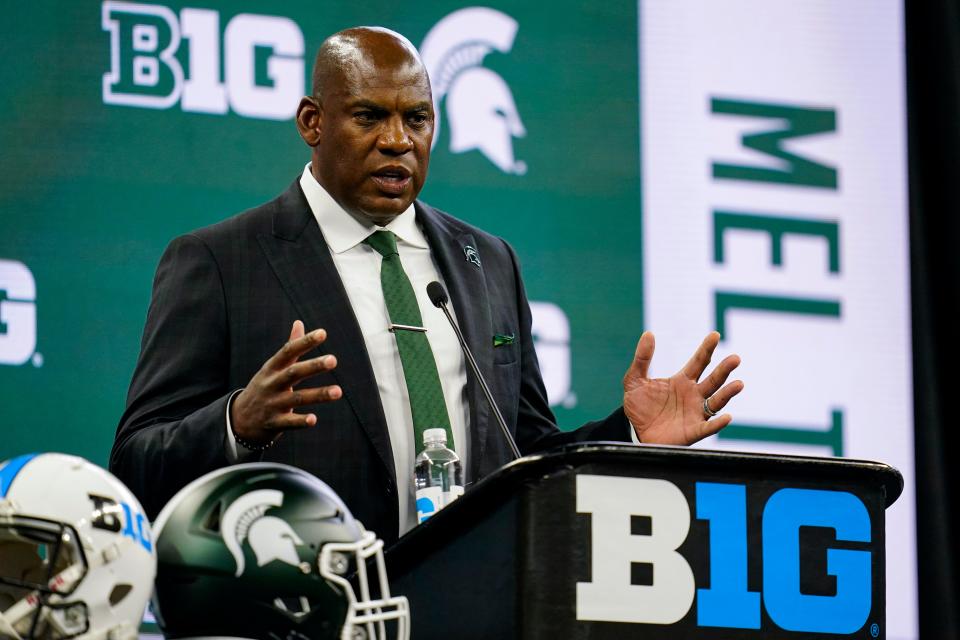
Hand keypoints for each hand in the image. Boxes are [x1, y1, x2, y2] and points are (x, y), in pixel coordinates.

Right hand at [231, 320, 341, 444]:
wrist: (239, 420)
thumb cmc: (264, 388)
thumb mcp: (272, 367)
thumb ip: (289, 347)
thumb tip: (299, 322)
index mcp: (271, 368)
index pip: (288, 351)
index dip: (304, 342)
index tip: (323, 333)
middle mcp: (271, 384)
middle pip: (293, 373)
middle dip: (313, 366)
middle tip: (333, 360)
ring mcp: (272, 404)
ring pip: (297, 398)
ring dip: (318, 394)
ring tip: (338, 391)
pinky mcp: (274, 423)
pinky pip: (289, 422)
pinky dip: (301, 421)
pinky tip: (314, 419)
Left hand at [623, 331, 742, 444]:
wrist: (635, 432)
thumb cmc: (639, 406)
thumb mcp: (634, 379)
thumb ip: (642, 359)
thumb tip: (648, 334)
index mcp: (682, 380)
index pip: (699, 362)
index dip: (706, 349)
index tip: (715, 335)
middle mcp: (694, 395)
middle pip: (713, 380)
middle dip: (724, 369)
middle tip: (735, 358)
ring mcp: (696, 413)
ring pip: (716, 401)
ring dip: (727, 393)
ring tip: (738, 384)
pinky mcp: (693, 431)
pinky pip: (708, 427)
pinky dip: (718, 423)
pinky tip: (727, 417)